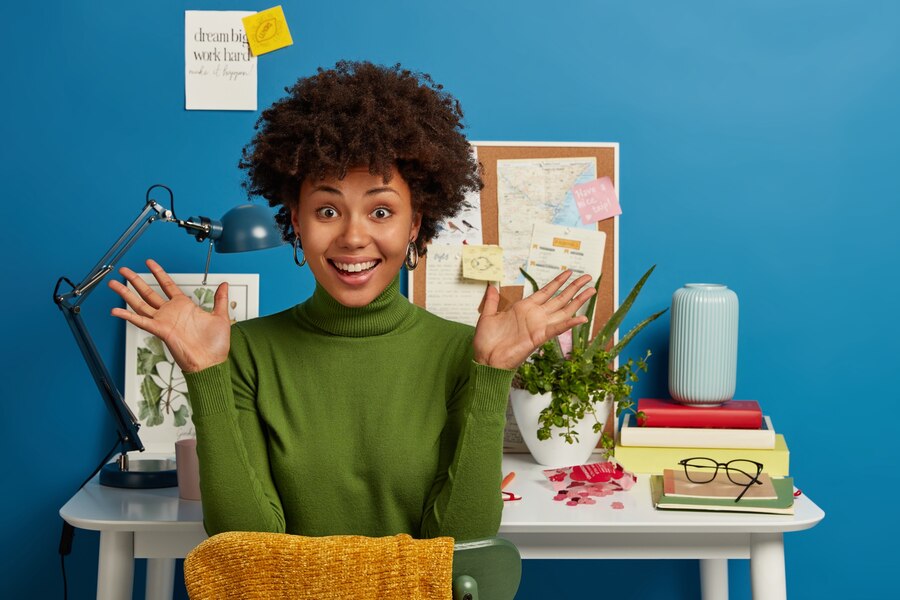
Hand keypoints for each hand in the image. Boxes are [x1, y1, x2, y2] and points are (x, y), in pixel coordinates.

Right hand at [109, 259, 231, 372]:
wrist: (211, 363)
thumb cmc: (215, 345)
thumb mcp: (221, 317)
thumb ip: (220, 299)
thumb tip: (225, 284)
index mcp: (184, 306)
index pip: (167, 285)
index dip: (158, 273)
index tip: (149, 263)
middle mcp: (171, 312)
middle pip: (148, 292)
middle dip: (135, 280)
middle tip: (124, 270)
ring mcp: (164, 321)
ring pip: (140, 304)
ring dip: (126, 294)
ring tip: (114, 284)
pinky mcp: (160, 331)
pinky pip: (141, 321)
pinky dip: (128, 316)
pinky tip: (116, 310)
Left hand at [472, 270, 594, 370]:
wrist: (485, 359)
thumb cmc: (486, 341)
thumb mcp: (487, 315)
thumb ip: (492, 301)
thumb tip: (491, 286)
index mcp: (524, 308)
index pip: (545, 291)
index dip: (558, 282)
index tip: (569, 272)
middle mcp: (535, 316)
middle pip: (559, 298)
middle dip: (574, 287)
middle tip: (588, 277)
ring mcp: (538, 326)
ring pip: (563, 310)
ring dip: (578, 301)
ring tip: (591, 291)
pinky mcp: (539, 337)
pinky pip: (557, 328)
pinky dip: (569, 323)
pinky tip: (582, 317)